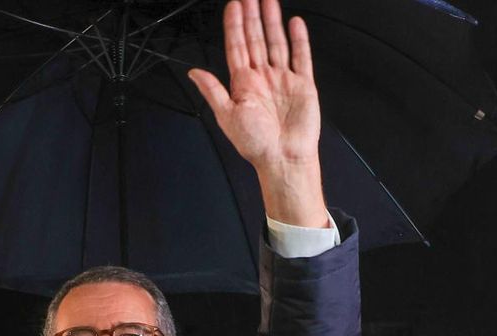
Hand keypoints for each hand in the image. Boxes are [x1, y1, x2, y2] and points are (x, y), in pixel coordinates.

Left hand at [187, 0, 327, 227]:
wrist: (283, 159)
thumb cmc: (256, 145)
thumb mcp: (227, 116)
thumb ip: (213, 91)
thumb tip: (194, 73)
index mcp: (243, 84)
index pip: (237, 46)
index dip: (235, 25)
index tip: (234, 5)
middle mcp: (263, 78)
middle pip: (256, 39)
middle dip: (253, 16)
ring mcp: (283, 79)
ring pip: (276, 43)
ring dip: (272, 21)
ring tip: (269, 1)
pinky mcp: (302, 85)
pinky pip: (301, 57)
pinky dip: (299, 40)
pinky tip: (294, 24)